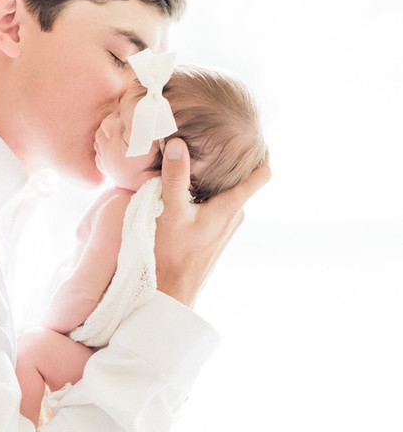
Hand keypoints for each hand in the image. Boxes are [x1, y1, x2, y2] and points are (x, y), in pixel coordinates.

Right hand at [155, 138, 270, 306]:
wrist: (169, 293)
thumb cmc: (171, 254)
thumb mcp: (170, 211)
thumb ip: (175, 177)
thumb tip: (179, 143)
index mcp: (231, 207)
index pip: (261, 176)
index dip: (259, 154)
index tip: (250, 137)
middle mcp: (233, 216)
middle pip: (238, 180)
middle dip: (224, 165)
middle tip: (207, 144)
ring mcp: (224, 228)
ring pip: (224, 195)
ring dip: (210, 183)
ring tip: (192, 166)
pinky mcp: (213, 237)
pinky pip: (214, 208)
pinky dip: (203, 198)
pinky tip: (185, 196)